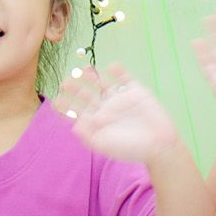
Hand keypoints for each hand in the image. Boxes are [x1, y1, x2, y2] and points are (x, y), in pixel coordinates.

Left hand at [58, 64, 183, 165]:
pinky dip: (118, 70)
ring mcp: (120, 98)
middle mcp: (106, 108)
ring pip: (103, 83)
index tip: (56, 100)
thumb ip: (87, 135)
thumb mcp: (105, 145)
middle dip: (75, 88)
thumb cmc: (130, 149)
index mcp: (96, 122)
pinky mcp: (135, 91)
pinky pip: (125, 77)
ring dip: (92, 76)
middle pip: (86, 94)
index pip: (77, 110)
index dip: (67, 106)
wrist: (159, 145)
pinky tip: (111, 66)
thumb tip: (73, 125)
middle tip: (66, 82)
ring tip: (84, 69)